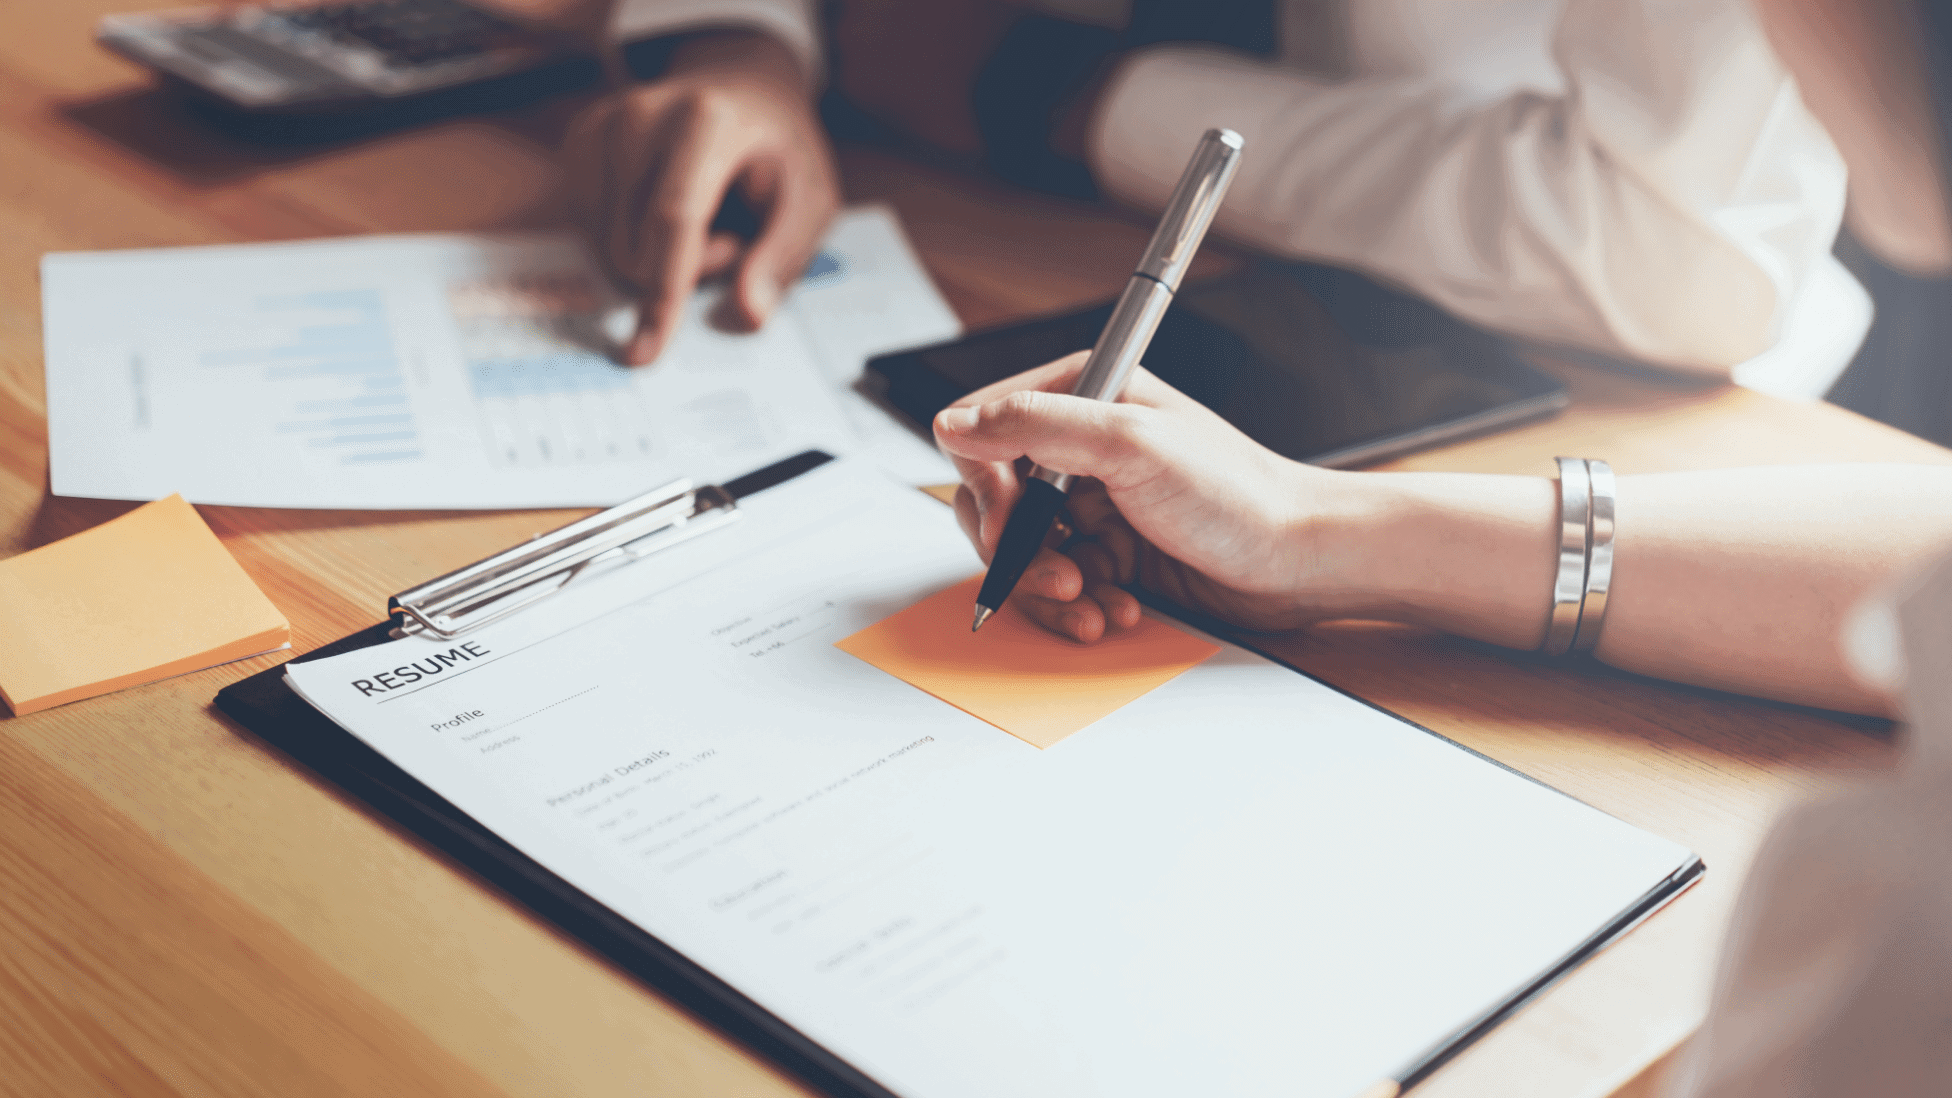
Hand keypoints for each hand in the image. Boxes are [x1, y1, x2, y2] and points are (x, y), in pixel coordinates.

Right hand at [563, 32, 840, 364]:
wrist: (744, 90)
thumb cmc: (778, 151)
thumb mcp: (810, 201)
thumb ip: (783, 258)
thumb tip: (749, 315)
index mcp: (706, 122)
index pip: (673, 222)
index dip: (661, 295)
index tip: (643, 354)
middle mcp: (642, 114)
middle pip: (634, 247)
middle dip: (684, 268)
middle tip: (729, 233)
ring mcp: (603, 124)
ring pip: (607, 245)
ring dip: (656, 253)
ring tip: (700, 212)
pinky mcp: (581, 140)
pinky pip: (590, 228)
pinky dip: (629, 233)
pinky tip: (663, 203)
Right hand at [932, 353, 1376, 642]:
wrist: (1300, 559)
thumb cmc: (1238, 493)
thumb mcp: (1131, 444)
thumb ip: (1036, 426)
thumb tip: (953, 423)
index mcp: (1081, 397)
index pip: (981, 431)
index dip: (984, 483)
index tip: (1010, 519)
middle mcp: (1079, 449)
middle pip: (991, 501)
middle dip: (1018, 550)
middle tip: (1061, 573)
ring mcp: (1092, 505)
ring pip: (1021, 553)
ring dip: (1049, 589)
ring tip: (1093, 601)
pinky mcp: (1109, 554)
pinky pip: (1057, 585)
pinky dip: (1077, 605)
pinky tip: (1115, 609)